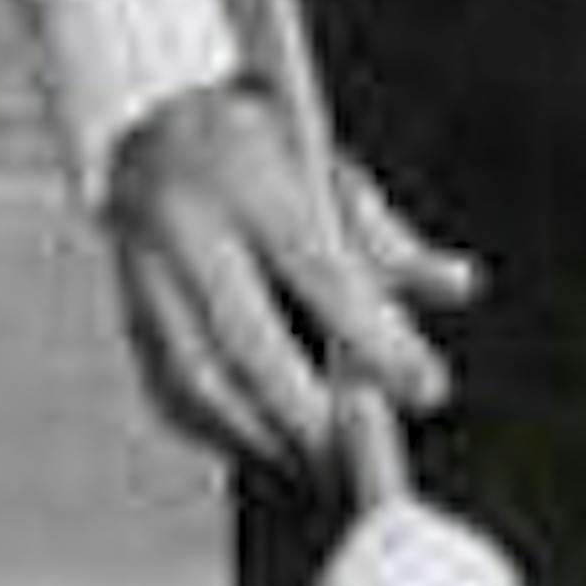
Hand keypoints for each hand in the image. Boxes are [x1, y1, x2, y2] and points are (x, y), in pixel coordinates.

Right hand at [104, 76, 482, 474]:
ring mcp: (140, 271)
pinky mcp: (124, 310)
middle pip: (245, 343)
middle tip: (365, 457)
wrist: (150, 122)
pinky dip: (219, 431)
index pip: (319, 271)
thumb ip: (391, 239)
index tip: (428, 389)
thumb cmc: (261, 152)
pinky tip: (265, 444)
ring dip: (262, 437)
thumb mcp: (329, 170)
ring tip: (319, 463)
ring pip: (197, 379)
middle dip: (310, 414)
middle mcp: (183, 223)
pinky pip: (166, 389)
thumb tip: (461, 286)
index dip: (376, 340)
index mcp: (245, 173)